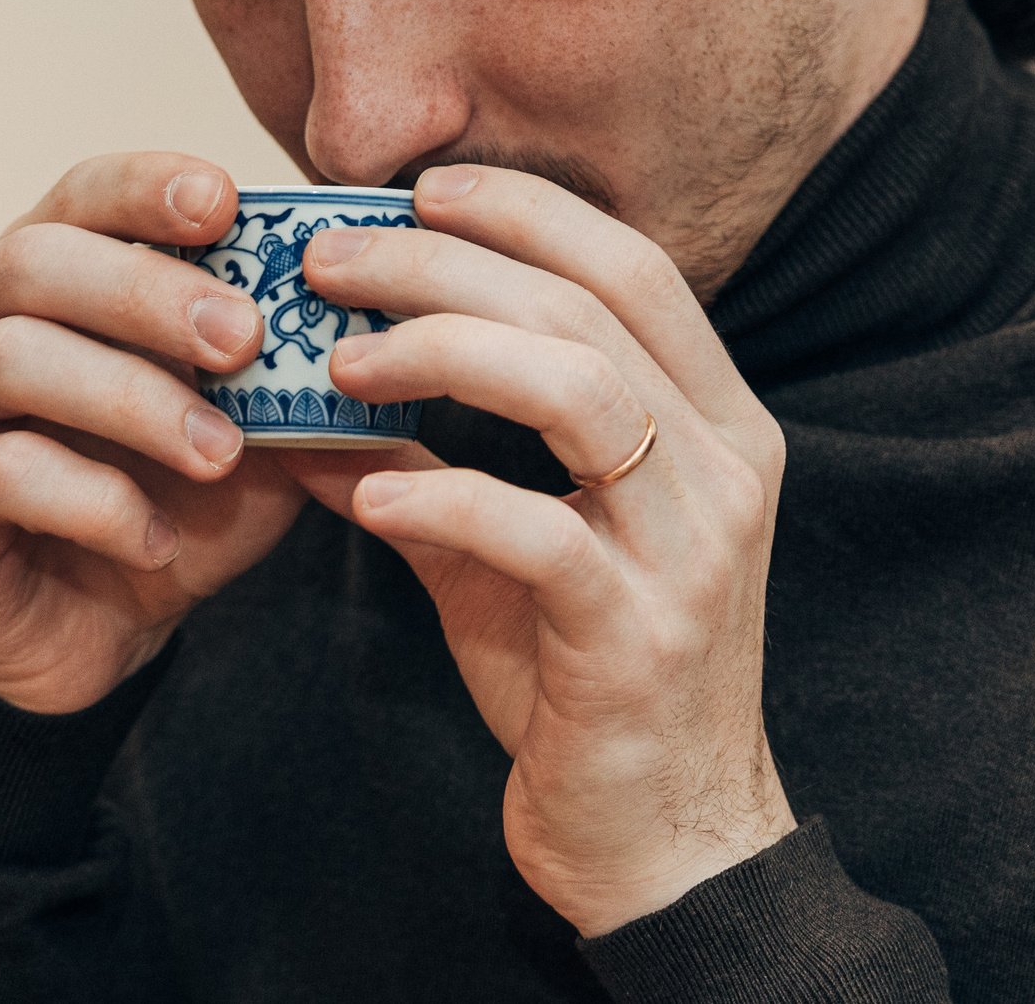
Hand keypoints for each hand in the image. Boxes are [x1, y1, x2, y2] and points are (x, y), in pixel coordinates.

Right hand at [0, 153, 307, 713]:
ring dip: (132, 399)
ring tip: (219, 452)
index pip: (80, 195)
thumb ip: (289, 369)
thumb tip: (372, 308)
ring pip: (12, 359)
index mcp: (38, 272)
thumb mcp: (252, 428)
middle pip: (34, 262)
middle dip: (148, 292)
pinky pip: (1, 473)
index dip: (146, 187)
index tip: (225, 202)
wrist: (98, 632)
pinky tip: (160, 538)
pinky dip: (96, 500)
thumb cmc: (170, 497)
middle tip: (243, 338)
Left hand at [284, 165, 795, 936]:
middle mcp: (728, 467)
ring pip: (577, 390)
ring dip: (441, 354)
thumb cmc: (587, 684)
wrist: (664, 843)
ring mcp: (694, 551)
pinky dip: (441, 497)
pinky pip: (537, 532)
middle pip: (589, 307)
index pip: (631, 267)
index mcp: (719, 423)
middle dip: (446, 265)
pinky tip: (364, 494)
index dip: (524, 211)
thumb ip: (436, 468)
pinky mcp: (638, 636)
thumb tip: (306, 403)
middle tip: (328, 264)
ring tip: (334, 364)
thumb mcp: (513, 556)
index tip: (415, 191)